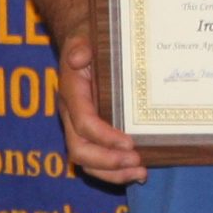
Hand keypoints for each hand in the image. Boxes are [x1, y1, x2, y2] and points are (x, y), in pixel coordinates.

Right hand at [53, 32, 144, 186]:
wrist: (83, 47)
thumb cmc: (87, 43)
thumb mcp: (83, 38)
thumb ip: (80, 47)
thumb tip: (78, 57)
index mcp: (71, 94)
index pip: (83, 123)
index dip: (104, 137)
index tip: (129, 143)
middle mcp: (72, 116)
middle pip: (80, 151)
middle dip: (108, 162)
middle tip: (137, 163)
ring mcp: (80, 128)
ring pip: (88, 162)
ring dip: (113, 174)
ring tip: (141, 174)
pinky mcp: (92, 135)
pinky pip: (98, 160)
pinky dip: (115, 172)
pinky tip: (138, 173)